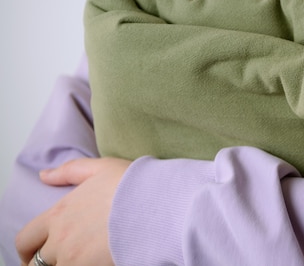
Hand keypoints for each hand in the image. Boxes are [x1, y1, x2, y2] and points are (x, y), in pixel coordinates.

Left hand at [15, 157, 130, 265]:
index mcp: (58, 214)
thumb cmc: (132, 184)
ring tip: (80, 260)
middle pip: (35, 263)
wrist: (157, 204)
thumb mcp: (100, 168)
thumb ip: (69, 171)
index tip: (35, 253)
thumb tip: (44, 175)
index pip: (26, 239)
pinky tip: (96, 263)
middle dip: (40, 264)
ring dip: (65, 265)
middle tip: (56, 262)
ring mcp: (74, 258)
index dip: (28, 249)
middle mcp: (61, 240)